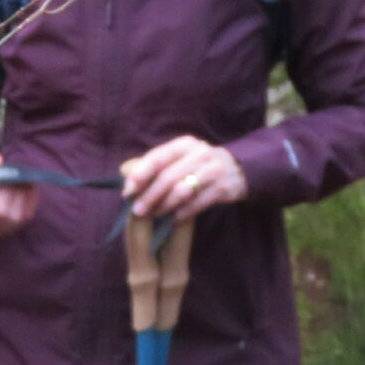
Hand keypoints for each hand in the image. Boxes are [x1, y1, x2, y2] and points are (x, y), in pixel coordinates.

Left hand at [124, 135, 248, 219]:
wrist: (239, 169)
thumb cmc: (200, 166)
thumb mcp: (181, 158)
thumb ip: (157, 165)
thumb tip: (126, 175)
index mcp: (184, 144)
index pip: (157, 157)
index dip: (140, 175)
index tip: (128, 191)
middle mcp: (199, 153)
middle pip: (168, 176)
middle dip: (149, 195)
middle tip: (137, 211)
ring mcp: (213, 170)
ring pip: (182, 190)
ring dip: (165, 206)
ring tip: (154, 216)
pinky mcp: (223, 187)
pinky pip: (198, 203)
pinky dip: (183, 213)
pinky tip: (174, 220)